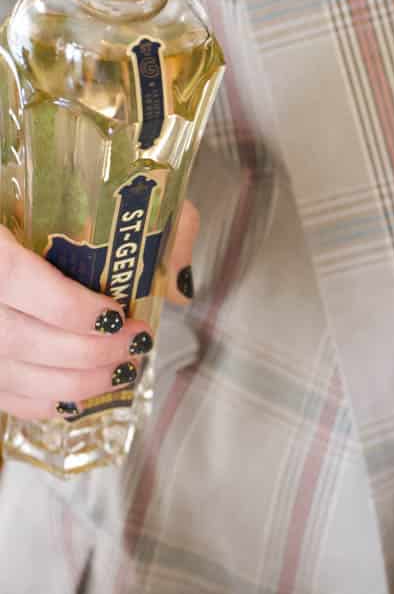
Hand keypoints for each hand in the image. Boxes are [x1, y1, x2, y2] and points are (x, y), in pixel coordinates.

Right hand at [0, 199, 198, 420]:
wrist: (8, 211)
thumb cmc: (41, 202)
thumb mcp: (85, 194)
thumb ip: (140, 225)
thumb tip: (177, 287)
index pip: (17, 280)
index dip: (71, 308)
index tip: (116, 313)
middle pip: (21, 339)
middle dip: (90, 351)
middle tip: (135, 343)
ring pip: (15, 374)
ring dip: (78, 382)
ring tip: (122, 368)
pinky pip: (7, 395)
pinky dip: (50, 399)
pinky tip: (87, 390)